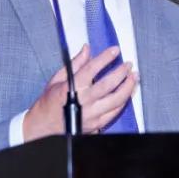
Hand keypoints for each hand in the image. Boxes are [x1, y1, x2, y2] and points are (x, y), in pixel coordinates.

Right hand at [22, 44, 138, 140]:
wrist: (44, 127)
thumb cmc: (49, 103)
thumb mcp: (57, 79)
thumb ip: (75, 64)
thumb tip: (86, 50)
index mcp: (71, 88)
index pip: (92, 69)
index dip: (105, 58)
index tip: (115, 50)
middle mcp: (83, 102)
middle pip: (108, 85)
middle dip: (121, 72)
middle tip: (128, 64)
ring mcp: (91, 114)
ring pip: (116, 100)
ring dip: (128, 87)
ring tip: (134, 77)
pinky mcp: (97, 124)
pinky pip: (115, 112)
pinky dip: (124, 101)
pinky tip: (127, 92)